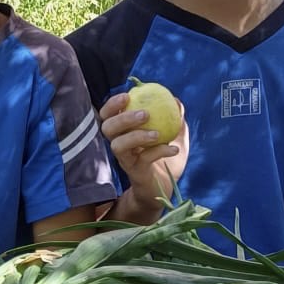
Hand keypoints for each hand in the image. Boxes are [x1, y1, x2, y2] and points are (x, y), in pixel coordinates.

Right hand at [100, 90, 187, 217]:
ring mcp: (125, 160)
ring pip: (118, 145)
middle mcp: (119, 145)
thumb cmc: (167, 160)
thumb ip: (175, 118)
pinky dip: (159, 151)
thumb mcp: (175, 136)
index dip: (112, 104)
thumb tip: (176, 100)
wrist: (166, 188)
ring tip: (157, 134)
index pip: (108, 115)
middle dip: (123, 118)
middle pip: (107, 128)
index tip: (127, 95)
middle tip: (144, 114)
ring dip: (136, 136)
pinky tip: (174, 148)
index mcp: (124, 132)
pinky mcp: (134, 173)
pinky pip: (143, 159)